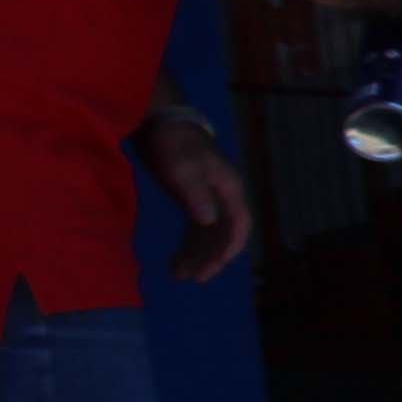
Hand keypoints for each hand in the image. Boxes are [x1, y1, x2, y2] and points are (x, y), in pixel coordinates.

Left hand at [137, 111, 250, 283]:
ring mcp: (209, 199)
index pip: (239, 225)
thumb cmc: (174, 144)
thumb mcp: (183, 167)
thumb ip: (196, 194)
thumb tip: (208, 222)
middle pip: (224, 235)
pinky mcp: (193, 199)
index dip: (229, 249)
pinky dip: (188, 246)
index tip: (213, 269)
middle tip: (193, 278)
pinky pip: (196, 230)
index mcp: (228, 188)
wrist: (162, 123)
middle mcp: (223, 197)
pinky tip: (176, 260)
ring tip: (179, 275)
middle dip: (210, 258)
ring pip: (209, 235)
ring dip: (198, 255)